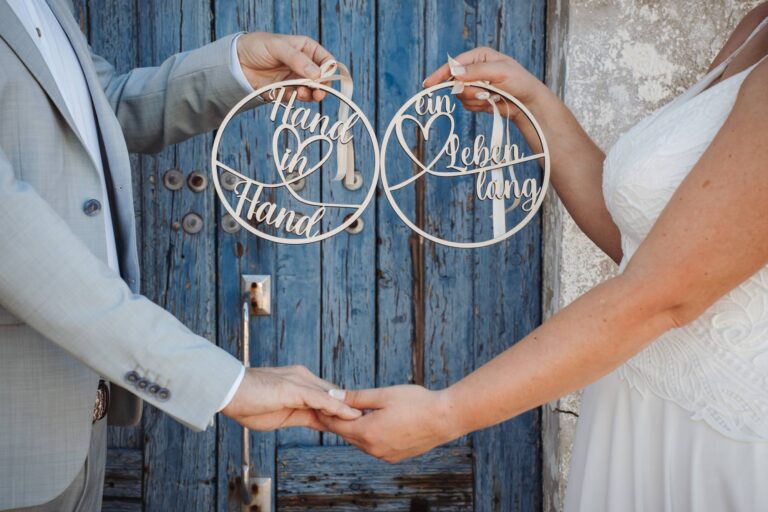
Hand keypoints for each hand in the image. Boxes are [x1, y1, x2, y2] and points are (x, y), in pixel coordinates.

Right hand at [221, 366, 360, 430]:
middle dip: (352, 406)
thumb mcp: (283, 414)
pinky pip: (321, 400)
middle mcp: (302, 378)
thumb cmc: (250, 403)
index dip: (342, 408)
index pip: (327, 396)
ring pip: (331, 396)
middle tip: (372, 418)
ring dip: (350, 408)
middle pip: (334, 393)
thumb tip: (324, 423)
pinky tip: (351, 416)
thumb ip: (304, 416)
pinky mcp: (295, 389)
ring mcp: (299, 382)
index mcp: (299, 382)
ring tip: (368, 418)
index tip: (359, 418)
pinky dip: (338, 408)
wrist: (228, 392)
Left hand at [236, 32, 331, 101]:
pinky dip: (294, 99)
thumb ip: (298, 60)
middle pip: (322, 80)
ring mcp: (296, 79)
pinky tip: (286, 94)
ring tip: (300, 93)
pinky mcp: (287, 91)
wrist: (237, 62)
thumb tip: (317, 75)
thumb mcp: (278, 47)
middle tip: (317, 93)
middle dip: (321, 87)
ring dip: (309, 95)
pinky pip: (296, 99)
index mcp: (307, 49)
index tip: (323, 79)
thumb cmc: (257, 47)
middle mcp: (305, 65)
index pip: (327, 61)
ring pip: (312, 92)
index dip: (328, 71)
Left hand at [317, 385, 460, 462]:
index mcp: (367, 433)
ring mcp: (385, 455)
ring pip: (360, 441)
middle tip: (331, 406)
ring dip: (355, 429)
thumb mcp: (383, 395)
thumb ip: (356, 397)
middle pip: (347, 435)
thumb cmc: (416, 402)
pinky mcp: (395, 456)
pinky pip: (374, 446)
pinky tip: (374, 422)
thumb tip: (333, 396)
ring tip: (352, 413)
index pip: (336, 426)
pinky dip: (370, 435)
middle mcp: (373, 449)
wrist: (445, 418)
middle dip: (339, 421)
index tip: (319, 403)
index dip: (326, 413)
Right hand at [423, 46, 551, 121]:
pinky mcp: (475, 98)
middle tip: (484, 93)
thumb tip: (455, 72)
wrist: (528, 103)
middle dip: (467, 90)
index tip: (429, 84)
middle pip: (454, 82)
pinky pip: (467, 105)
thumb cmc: (519, 82)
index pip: (454, 64)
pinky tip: (491, 102)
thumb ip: (477, 71)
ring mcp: (474, 84)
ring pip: (460, 96)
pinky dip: (478, 106)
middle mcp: (473, 69)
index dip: (441, 74)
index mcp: (478, 56)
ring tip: (492, 96)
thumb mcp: (500, 72)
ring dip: (475, 99)